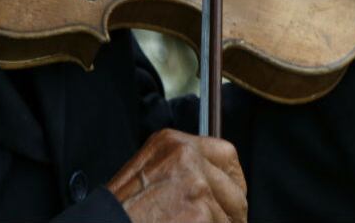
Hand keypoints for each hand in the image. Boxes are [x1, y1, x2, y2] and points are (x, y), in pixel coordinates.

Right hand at [106, 129, 246, 222]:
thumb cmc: (120, 210)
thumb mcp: (148, 173)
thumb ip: (182, 170)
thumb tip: (213, 184)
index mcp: (172, 142)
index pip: (226, 154)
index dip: (233, 181)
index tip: (233, 197)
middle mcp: (187, 156)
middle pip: (234, 185)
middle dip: (231, 210)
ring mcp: (196, 183)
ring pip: (231, 213)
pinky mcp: (200, 212)